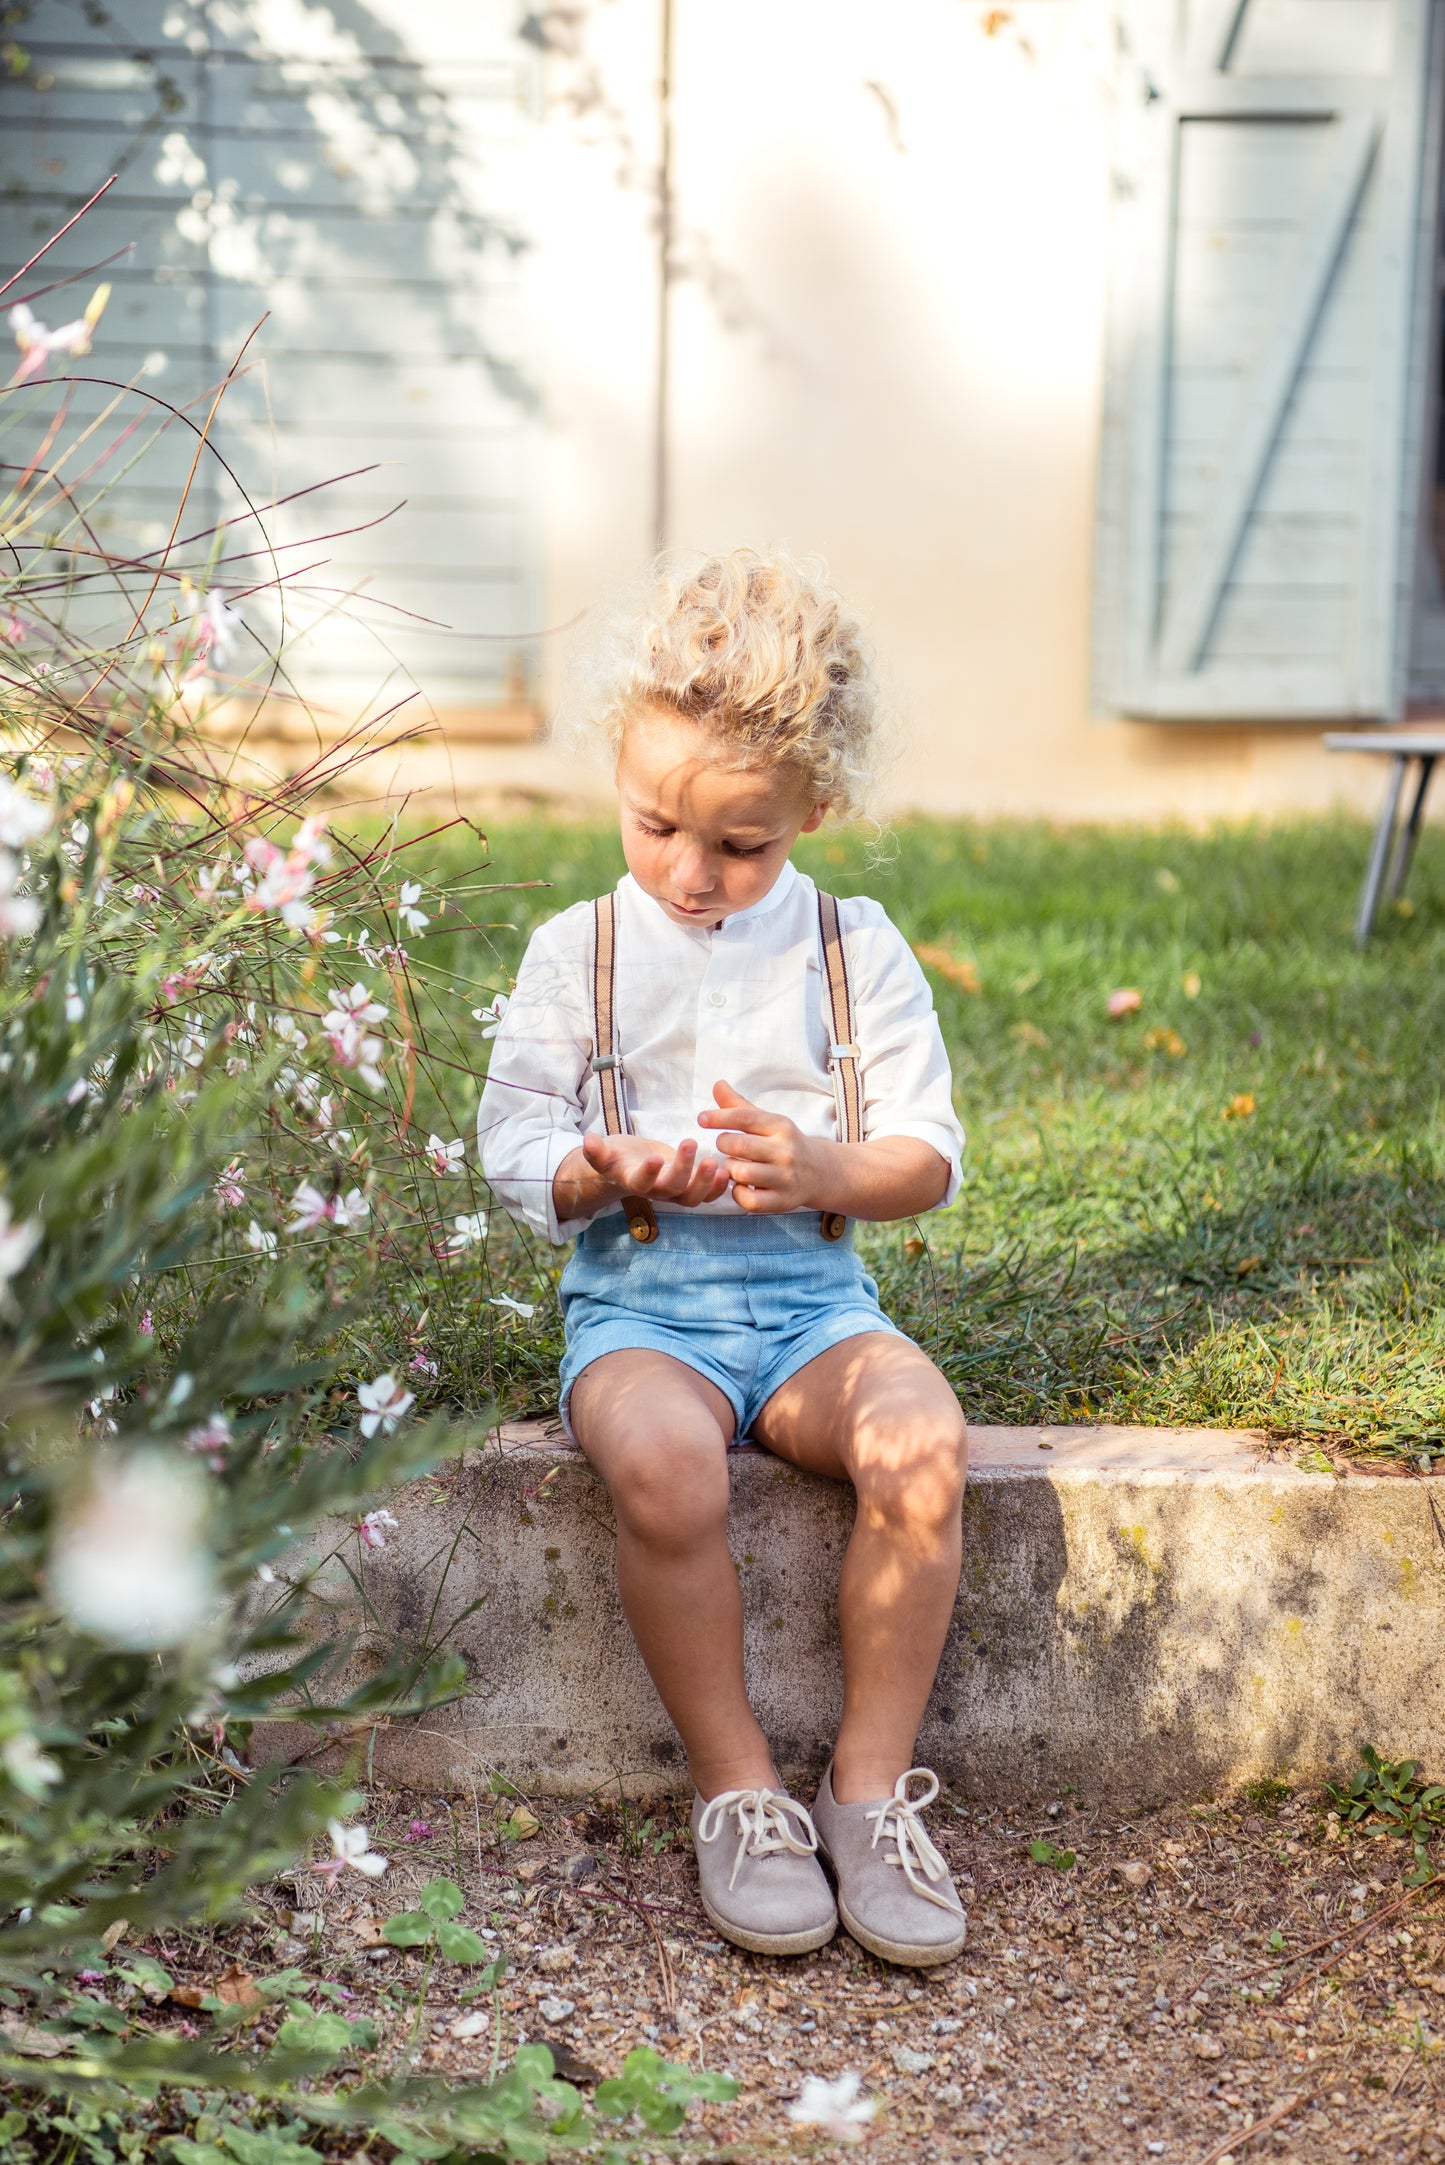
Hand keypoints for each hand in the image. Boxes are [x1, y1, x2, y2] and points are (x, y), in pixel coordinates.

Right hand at [579, 1131, 729, 1209]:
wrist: (629, 1169)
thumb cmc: (617, 1157)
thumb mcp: (604, 1152)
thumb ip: (596, 1150)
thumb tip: (587, 1140)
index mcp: (634, 1181)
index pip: (640, 1183)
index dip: (647, 1173)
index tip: (653, 1158)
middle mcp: (656, 1191)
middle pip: (672, 1189)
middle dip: (683, 1170)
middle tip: (691, 1144)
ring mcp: (674, 1192)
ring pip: (692, 1197)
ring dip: (706, 1183)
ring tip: (715, 1163)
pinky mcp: (688, 1188)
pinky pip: (706, 1196)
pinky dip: (718, 1188)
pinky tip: (726, 1171)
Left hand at [696, 1080, 825, 1213]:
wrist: (820, 1172)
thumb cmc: (784, 1143)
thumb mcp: (768, 1122)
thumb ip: (740, 1106)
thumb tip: (717, 1084)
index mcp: (780, 1127)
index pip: (746, 1117)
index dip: (719, 1117)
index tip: (701, 1119)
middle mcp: (785, 1151)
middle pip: (740, 1145)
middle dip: (724, 1144)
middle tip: (725, 1145)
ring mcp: (785, 1178)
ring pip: (742, 1173)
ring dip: (730, 1170)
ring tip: (734, 1166)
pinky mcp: (782, 1201)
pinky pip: (749, 1201)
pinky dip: (738, 1194)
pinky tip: (741, 1187)